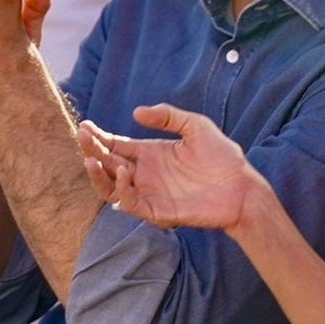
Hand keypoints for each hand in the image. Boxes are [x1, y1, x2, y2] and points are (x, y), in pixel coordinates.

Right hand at [75, 104, 270, 231]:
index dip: (98, 137)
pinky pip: (131, 204)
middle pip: (108, 164)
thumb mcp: (195, 126)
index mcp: (150, 153)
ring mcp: (149, 193)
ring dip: (99, 175)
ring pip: (111, 187)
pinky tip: (126, 172)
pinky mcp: (157, 211)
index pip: (115, 146)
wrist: (242, 186)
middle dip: (92, 151)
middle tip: (82, 137)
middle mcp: (144, 174)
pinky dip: (123, 190)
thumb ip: (168, 116)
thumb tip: (135, 112)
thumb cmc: (222, 157)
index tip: (85, 126)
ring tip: (93, 159)